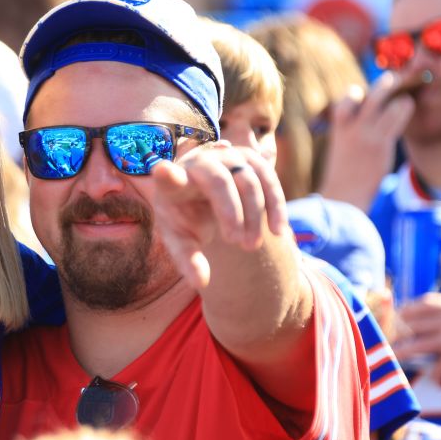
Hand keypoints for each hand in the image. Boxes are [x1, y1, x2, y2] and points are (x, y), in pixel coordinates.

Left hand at [149, 143, 285, 289]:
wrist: (206, 201)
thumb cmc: (187, 222)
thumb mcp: (183, 243)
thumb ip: (188, 261)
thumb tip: (201, 283)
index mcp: (173, 184)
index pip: (167, 177)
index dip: (167, 175)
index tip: (163, 171)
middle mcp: (199, 162)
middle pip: (218, 181)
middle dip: (231, 212)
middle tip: (236, 243)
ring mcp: (225, 156)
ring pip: (247, 180)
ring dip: (254, 215)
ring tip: (250, 246)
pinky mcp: (249, 159)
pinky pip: (267, 178)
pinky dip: (275, 205)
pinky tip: (277, 231)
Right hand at [317, 71, 414, 210]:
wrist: (342, 194)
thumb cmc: (345, 169)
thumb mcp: (343, 143)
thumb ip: (356, 125)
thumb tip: (380, 109)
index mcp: (339, 122)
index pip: (352, 95)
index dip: (363, 92)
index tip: (371, 94)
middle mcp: (352, 124)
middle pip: (373, 93)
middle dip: (388, 83)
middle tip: (398, 79)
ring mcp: (367, 132)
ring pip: (389, 102)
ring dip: (402, 97)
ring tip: (407, 99)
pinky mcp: (381, 144)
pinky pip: (398, 116)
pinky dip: (406, 109)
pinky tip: (409, 108)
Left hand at [392, 292, 440, 383]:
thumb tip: (416, 318)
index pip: (415, 306)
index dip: (397, 314)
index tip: (385, 323)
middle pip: (409, 325)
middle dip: (392, 335)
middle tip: (379, 344)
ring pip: (416, 345)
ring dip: (401, 354)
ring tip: (390, 361)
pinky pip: (438, 367)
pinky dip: (435, 374)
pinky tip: (435, 378)